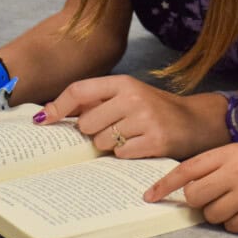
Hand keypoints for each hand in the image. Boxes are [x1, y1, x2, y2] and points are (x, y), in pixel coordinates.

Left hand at [34, 75, 228, 158]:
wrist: (194, 121)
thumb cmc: (154, 109)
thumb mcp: (128, 95)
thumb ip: (94, 100)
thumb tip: (50, 113)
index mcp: (124, 82)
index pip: (80, 90)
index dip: (58, 106)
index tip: (43, 120)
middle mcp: (133, 97)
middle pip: (85, 123)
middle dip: (93, 131)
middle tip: (112, 128)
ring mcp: (144, 119)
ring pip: (100, 142)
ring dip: (109, 145)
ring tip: (129, 136)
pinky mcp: (154, 140)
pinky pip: (120, 155)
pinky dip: (126, 154)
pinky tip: (140, 145)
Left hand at [144, 143, 237, 232]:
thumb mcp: (234, 153)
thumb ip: (209, 166)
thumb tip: (180, 188)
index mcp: (227, 154)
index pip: (188, 169)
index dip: (166, 183)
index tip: (150, 196)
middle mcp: (235, 173)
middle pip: (194, 195)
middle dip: (197, 198)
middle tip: (211, 192)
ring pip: (210, 214)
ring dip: (216, 210)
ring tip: (232, 198)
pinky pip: (228, 226)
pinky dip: (232, 221)